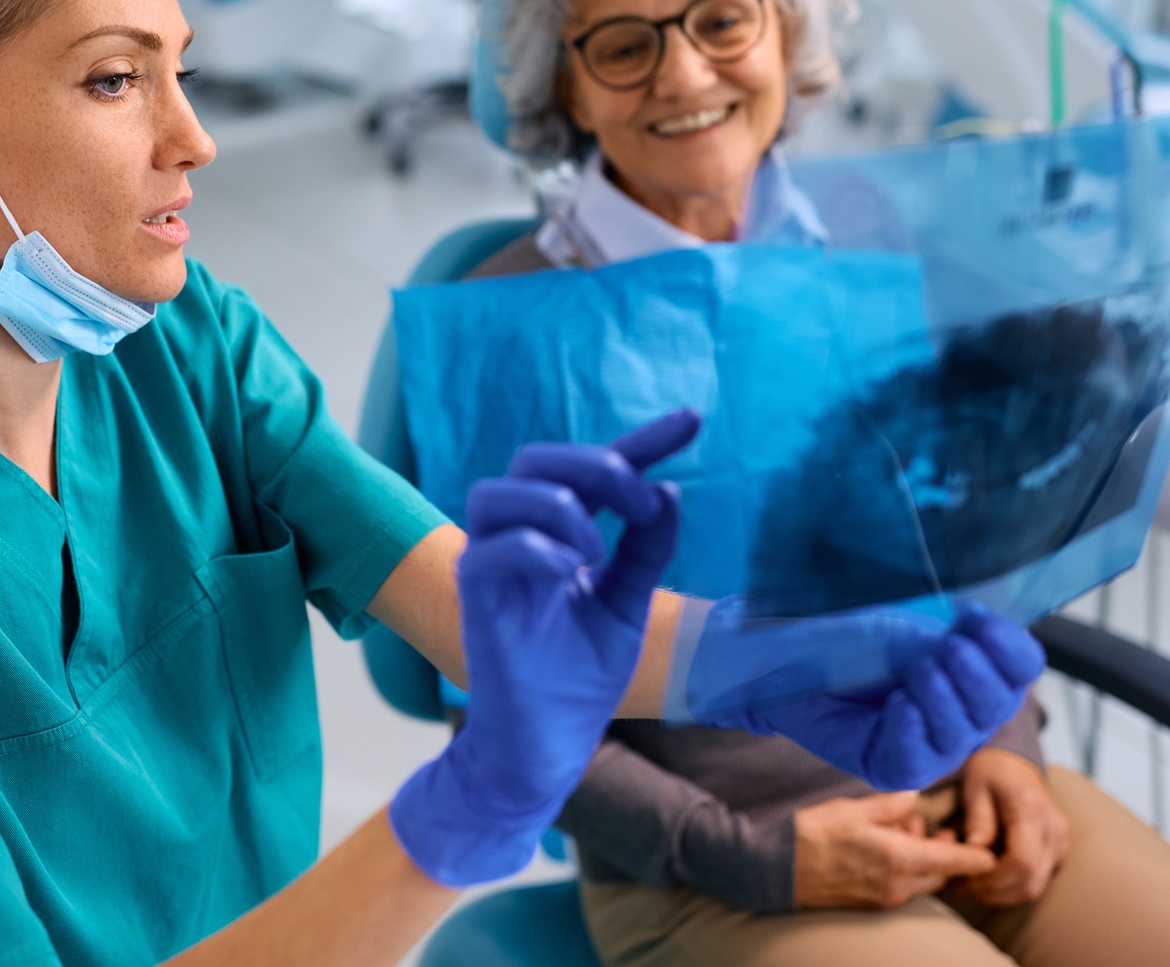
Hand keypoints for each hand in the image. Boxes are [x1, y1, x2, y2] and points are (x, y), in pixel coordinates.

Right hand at [388, 409, 700, 885]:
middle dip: (594, 465)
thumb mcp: (626, 606)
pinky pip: (489, 551)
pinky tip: (573, 574)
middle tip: (639, 503)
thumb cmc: (578, 680)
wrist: (547, 749)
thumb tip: (670, 491)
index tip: (694, 420)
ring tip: (596, 552)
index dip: (642, 439)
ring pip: (499, 491)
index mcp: (556, 537)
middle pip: (533, 459)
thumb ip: (645, 551)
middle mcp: (518, 541)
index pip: (594, 471)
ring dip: (559, 506)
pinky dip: (538, 549)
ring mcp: (492, 569)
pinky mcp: (476, 604)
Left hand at [744, 608, 1045, 791]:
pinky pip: (917, 758)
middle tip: (948, 649)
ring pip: (962, 733)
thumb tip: (990, 623)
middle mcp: (960, 715)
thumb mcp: (905, 629)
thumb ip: (953, 635)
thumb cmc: (848, 639)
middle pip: (1000, 703)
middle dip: (979, 676)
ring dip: (946, 700)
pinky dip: (914, 728)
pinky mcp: (890, 767)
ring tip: (920, 671)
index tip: (973, 617)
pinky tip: (900, 705)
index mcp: (974, 674)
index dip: (1008, 646)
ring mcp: (929, 746)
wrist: (786, 658)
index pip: (1021, 666)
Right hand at [793, 792, 997, 909]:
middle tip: (921, 825)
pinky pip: (904, 888)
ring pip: (923, 881)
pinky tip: (883, 850)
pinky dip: (906, 871)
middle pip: (943, 874)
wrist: (776, 869)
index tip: (991, 848)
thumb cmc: (812, 835)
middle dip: (943, 852)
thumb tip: (915, 798)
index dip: (978, 856)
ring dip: (922, 860)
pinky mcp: (872, 906)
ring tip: (896, 832)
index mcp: (900, 860)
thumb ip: (892, 804)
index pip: (957, 862)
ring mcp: (885, 900)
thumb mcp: (854, 808)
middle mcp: (898, 886)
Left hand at [957, 749, 1068, 905]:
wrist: (1015, 764)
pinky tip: (989, 879)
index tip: (966, 878)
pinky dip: (1012, 886)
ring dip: (1002, 894)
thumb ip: (977, 821)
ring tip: (972, 885)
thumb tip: (975, 855)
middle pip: (1030, 882)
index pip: (1021, 862)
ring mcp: (1061, 842)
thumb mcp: (975, 789)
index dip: (993, 879)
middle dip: (994, 892)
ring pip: (1035, 887)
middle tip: (963, 886)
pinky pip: (1037, 880)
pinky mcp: (1059, 851)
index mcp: (1033, 810)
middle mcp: (1054, 830)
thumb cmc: (991, 773)